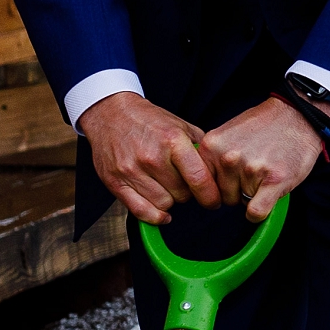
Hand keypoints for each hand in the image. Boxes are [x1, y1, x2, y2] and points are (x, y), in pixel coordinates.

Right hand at [81, 91, 224, 222]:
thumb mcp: (181, 126)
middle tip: (182, 182)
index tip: (214, 200)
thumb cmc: (150, 121)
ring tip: (166, 185)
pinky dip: (154, 216)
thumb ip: (201, 150)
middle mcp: (151, 157)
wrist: (110, 113)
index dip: (211, 195)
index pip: (199, 179)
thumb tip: (219, 175)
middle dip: (188, 192)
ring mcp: (131, 171)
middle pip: (183, 195)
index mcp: (172, 140)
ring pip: (164, 204)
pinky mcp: (115, 182)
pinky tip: (162, 212)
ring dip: (170, 200)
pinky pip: (141, 211)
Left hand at [200, 97, 326, 219]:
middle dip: (237, 191)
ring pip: (241, 203)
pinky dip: (259, 213)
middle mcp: (227, 159)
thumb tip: (202, 186)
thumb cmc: (263, 127)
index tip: (228, 181)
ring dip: (253, 195)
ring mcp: (251, 170)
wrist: (296, 116)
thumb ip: (212, 158)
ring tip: (265, 173)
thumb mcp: (226, 135)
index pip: (201, 185)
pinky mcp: (273, 181)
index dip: (216, 186)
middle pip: (222, 196)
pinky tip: (266, 199)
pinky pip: (256, 211)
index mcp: (211, 146)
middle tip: (253, 173)